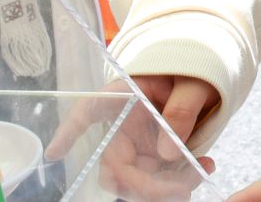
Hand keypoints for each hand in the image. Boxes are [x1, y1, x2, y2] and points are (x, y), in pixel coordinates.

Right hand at [47, 73, 219, 201]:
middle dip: (143, 187)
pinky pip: (157, 182)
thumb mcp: (194, 80)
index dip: (68, 132)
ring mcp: (137, 147)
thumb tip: (168, 153)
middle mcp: (123, 127)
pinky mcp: (153, 160)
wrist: (205, 83)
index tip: (54, 153)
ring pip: (136, 182)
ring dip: (164, 190)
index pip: (89, 110)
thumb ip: (182, 108)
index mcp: (125, 95)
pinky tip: (203, 168)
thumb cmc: (193, 72)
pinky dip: (178, 184)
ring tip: (199, 173)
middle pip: (116, 167)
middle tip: (180, 189)